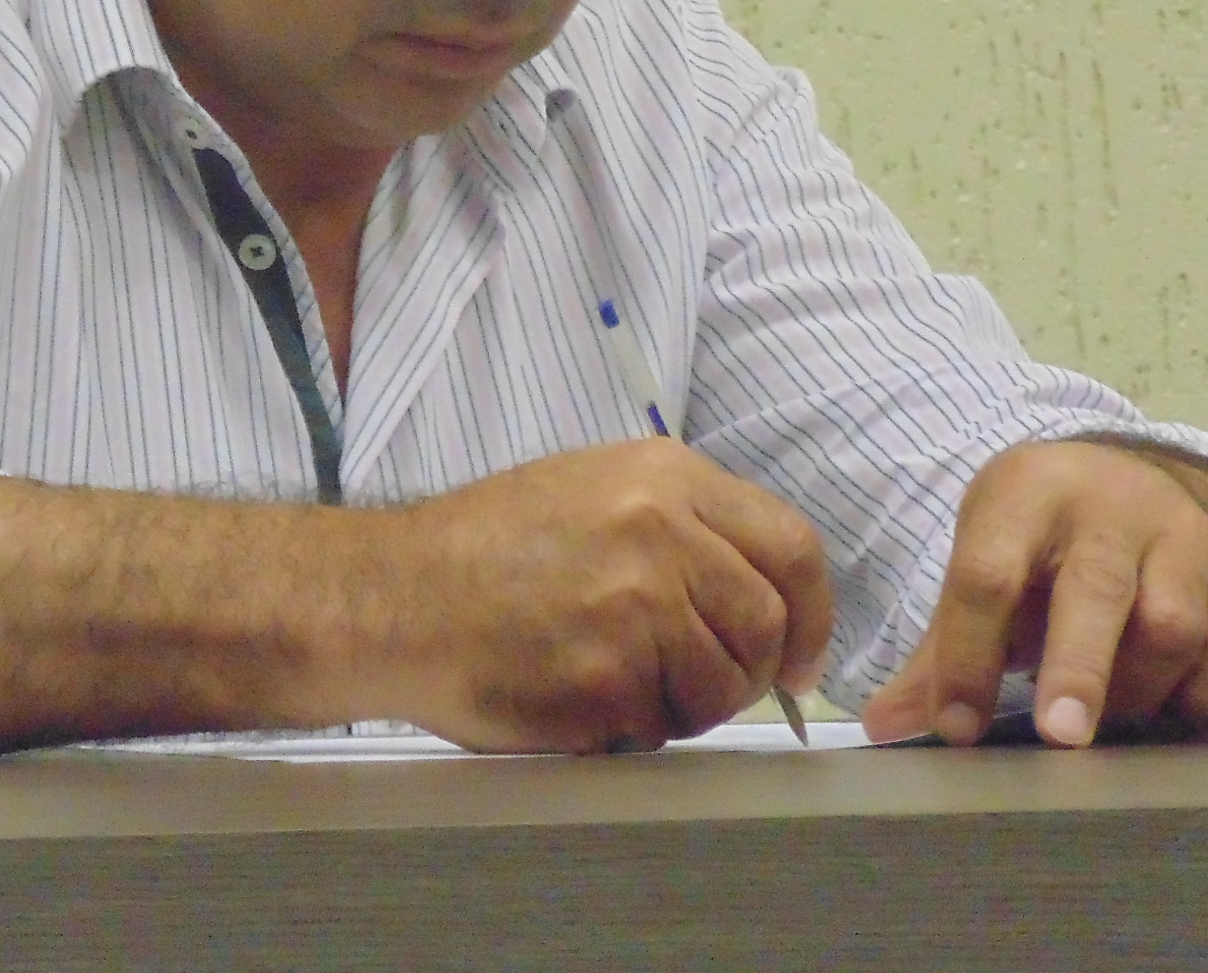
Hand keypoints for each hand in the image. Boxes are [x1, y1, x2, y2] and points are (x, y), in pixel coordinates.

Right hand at [372, 441, 831, 752]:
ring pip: (720, 686)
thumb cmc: (483, 549)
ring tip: (620, 684)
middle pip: (767, 626)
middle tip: (698, 686)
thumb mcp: (592, 487)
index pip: (793, 549)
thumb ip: (682, 521)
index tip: (801, 658)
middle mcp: (659, 532)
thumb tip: (762, 587)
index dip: (812, 617)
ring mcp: (635, 606)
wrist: (396, 596)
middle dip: (746, 672)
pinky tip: (579, 698)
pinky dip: (630, 730)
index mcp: (664, 477)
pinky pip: (660, 729)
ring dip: (685, 706)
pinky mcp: (606, 678)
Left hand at [857, 440, 1207, 748]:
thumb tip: (882, 727)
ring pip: (1172, 625)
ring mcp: (1182, 538)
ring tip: (1106, 721)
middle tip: (1060, 737)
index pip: (988, 574)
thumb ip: (937, 652)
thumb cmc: (1035, 540)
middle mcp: (1108, 506)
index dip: (969, 655)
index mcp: (1024, 493)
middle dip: (1077, 668)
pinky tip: (1170, 713)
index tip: (958, 728)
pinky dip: (1207, 694)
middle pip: (1096, 590)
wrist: (1124, 480)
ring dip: (1137, 690)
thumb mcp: (980, 563)